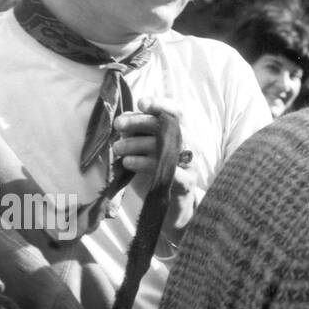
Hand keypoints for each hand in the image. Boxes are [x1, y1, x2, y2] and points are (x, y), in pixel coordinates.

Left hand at [114, 99, 197, 242]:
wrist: (171, 205)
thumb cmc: (157, 171)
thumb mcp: (146, 147)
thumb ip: (138, 132)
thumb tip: (124, 119)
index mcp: (181, 132)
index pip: (176, 111)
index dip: (161, 104)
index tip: (142, 103)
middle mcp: (189, 144)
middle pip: (167, 126)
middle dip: (139, 122)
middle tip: (118, 125)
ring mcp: (190, 164)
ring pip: (165, 147)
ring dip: (136, 144)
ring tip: (118, 149)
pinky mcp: (186, 183)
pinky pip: (169, 171)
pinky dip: (146, 164)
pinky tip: (129, 163)